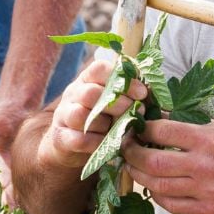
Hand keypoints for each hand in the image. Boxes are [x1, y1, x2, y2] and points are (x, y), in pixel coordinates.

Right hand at [39, 57, 148, 171]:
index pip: (99, 69)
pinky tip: (107, 144)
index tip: (142, 93)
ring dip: (104, 124)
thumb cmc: (99, 119)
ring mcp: (64, 115)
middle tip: (136, 113)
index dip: (123, 79)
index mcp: (87, 80)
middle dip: (118, 103)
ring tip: (119, 131)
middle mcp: (73, 94)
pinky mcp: (61, 137)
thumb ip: (128, 95)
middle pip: (90, 93)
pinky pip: (78, 139)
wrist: (69, 145)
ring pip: (80, 115)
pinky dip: (96, 143)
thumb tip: (152, 90)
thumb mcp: (113, 102)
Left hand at [123, 119, 213, 213]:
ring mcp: (205, 190)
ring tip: (132, 167)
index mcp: (208, 139)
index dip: (143, 130)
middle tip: (125, 148)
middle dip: (132, 154)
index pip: (162, 131)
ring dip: (139, 176)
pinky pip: (171, 205)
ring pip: (157, 185)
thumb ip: (194, 127)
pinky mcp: (207, 211)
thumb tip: (162, 120)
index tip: (136, 128)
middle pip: (152, 161)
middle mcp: (203, 165)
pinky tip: (153, 187)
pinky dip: (157, 196)